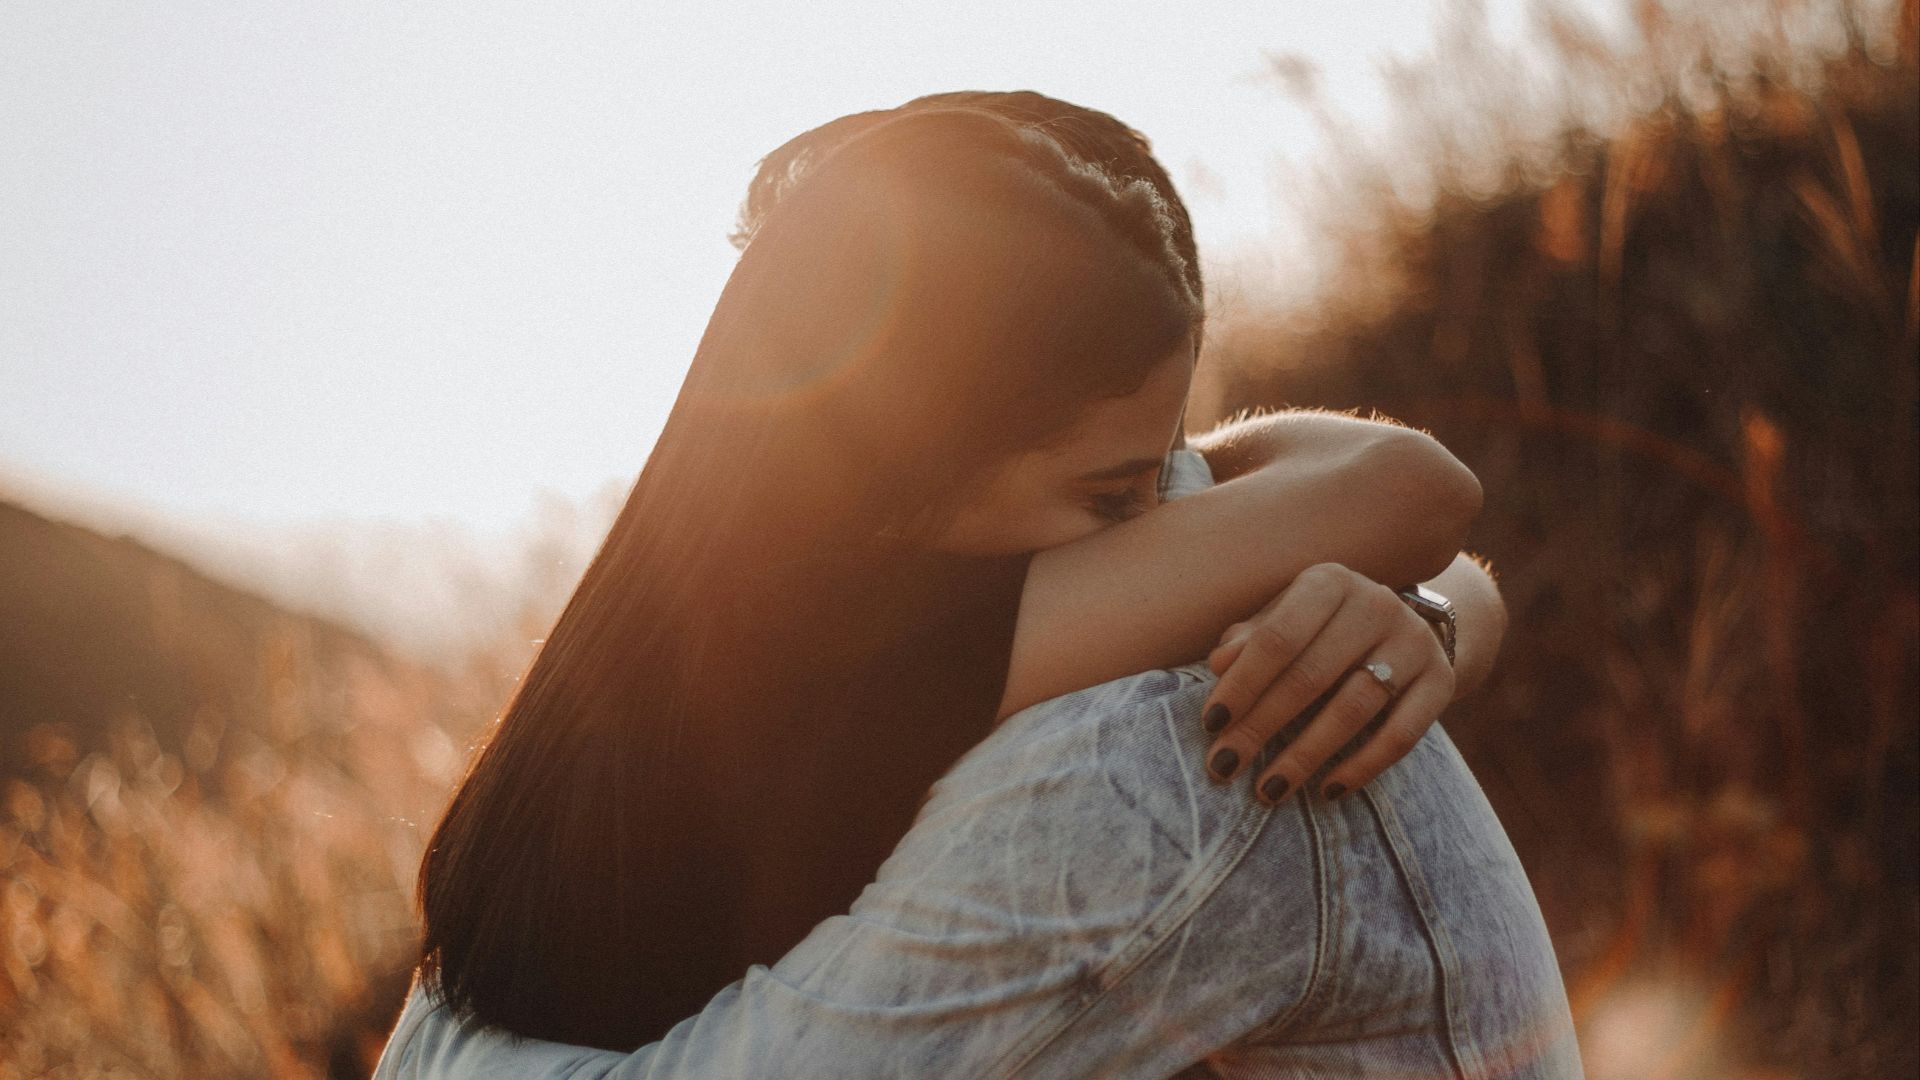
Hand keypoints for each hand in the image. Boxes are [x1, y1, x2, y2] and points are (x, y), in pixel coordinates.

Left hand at [1197, 562, 1453, 803]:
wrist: (1404, 630)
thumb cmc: (1320, 630)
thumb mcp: (1283, 621)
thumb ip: (1249, 640)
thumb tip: (1219, 665)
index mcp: (1329, 582)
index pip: (1278, 637)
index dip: (1242, 683)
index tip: (1211, 725)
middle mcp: (1376, 604)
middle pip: (1311, 675)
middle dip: (1261, 726)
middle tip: (1225, 766)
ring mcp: (1414, 642)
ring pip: (1354, 708)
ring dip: (1306, 755)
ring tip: (1269, 789)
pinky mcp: (1442, 681)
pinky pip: (1402, 735)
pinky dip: (1362, 767)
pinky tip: (1326, 791)